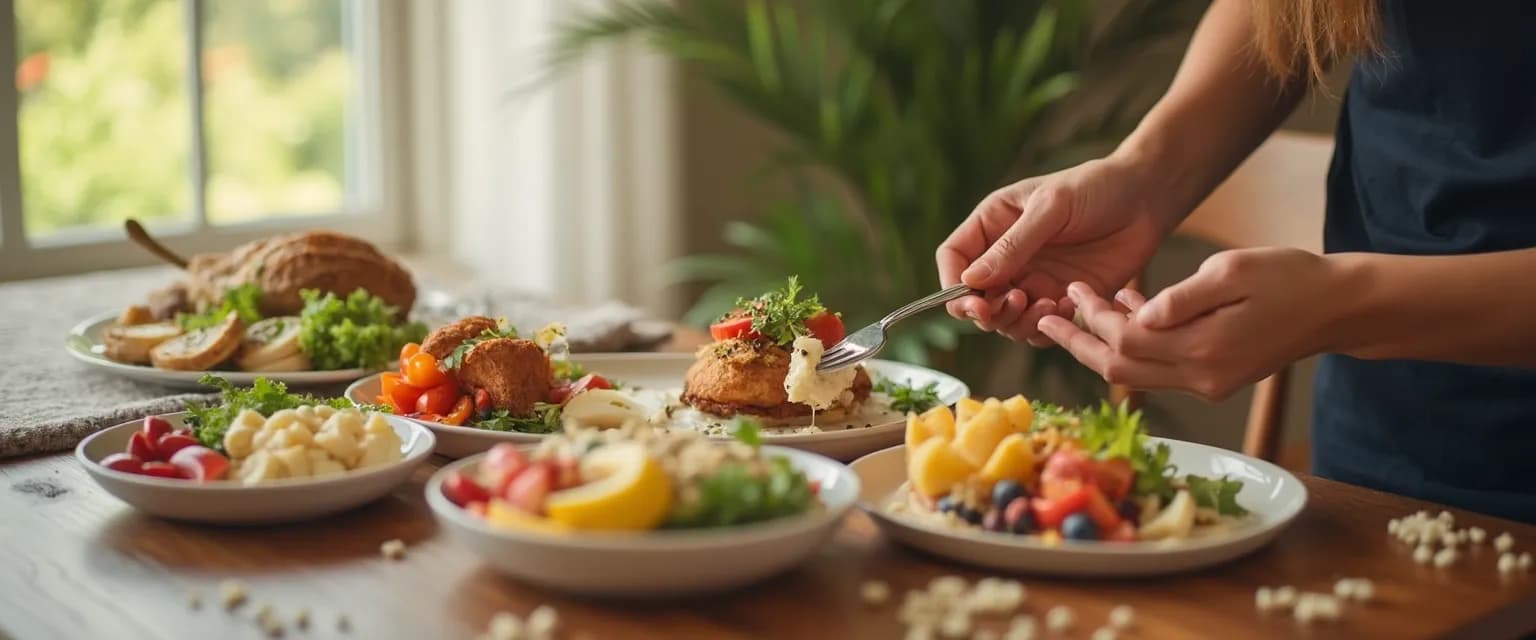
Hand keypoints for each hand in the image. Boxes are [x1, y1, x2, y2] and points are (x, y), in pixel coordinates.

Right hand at [936, 155, 1173, 344]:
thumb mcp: (1051, 207)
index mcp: (993, 225)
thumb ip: (1013, 245)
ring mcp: (1032, 280)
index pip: (953, 259)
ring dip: (1019, 322)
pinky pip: (1041, 327)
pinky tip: (1072, 302)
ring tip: (1048, 303)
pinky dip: (1050, 325)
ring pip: (1005, 320)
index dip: (953, 285)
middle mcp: (1006, 258)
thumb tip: (972, 281)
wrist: (1147, 198)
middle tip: (1018, 302)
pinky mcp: (1060, 299)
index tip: (972, 302)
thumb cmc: (1096, 187)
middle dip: (989, 311)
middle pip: (974, 299)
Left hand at [1037, 248, 1348, 400]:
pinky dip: (1138, 346)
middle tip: (1047, 317)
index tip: (1072, 289)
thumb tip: (1135, 313)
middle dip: (1080, 343)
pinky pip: (1161, 369)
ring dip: (1104, 345)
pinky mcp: (1215, 381)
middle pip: (1121, 369)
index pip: (1127, 341)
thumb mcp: (1233, 271)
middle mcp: (1202, 377)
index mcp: (1205, 349)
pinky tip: (1130, 309)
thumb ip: (1181, 296)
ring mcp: (1209, 384)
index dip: (1094, 317)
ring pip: (1137, 374)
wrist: (1339, 308)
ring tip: (1078, 311)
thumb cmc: (1291, 277)